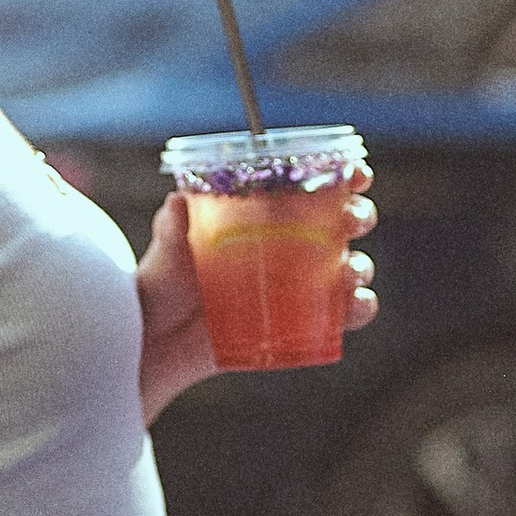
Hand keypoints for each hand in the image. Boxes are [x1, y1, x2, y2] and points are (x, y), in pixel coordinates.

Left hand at [135, 181, 379, 420]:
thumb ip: (173, 230)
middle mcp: (290, 244)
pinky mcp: (302, 325)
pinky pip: (342, 316)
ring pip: (351, 268)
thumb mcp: (166, 252)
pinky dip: (358, 310)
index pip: (313, 184)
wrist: (155, 343)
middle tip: (349, 221)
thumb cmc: (162, 285)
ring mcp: (299, 285)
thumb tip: (178, 202)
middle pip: (345, 222)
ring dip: (360, 267)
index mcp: (265, 214)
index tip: (354, 172)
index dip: (342, 174)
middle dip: (358, 216)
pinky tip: (354, 307)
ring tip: (348, 273)